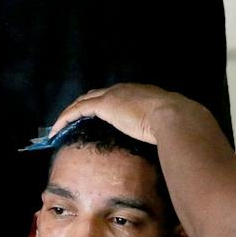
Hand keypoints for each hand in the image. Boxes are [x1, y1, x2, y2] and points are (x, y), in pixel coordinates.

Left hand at [50, 83, 209, 145]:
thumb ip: (164, 132)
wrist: (176, 117)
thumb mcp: (169, 126)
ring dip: (70, 113)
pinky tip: (57, 130)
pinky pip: (78, 110)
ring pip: (83, 101)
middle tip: (71, 121)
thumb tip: (170, 146)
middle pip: (95, 96)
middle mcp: (124, 91)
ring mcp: (114, 96)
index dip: (102, 107)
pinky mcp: (105, 105)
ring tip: (59, 127)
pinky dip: (65, 119)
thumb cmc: (178, 125)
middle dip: (82, 107)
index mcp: (140, 94)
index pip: (114, 98)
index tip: (95, 120)